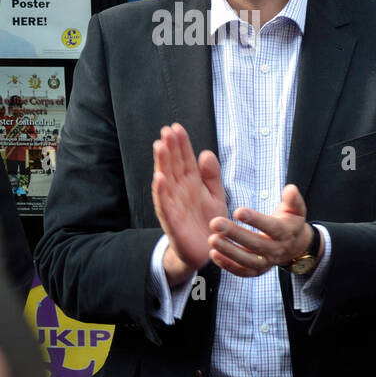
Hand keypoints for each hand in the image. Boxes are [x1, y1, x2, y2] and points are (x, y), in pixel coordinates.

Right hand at [151, 123, 226, 285]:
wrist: (207, 249)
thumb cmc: (209, 220)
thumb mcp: (216, 195)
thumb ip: (212, 176)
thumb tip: (206, 153)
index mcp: (192, 183)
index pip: (185, 160)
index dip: (181, 144)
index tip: (177, 127)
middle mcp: (180, 191)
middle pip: (174, 166)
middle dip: (170, 148)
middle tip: (167, 130)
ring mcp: (174, 204)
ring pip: (166, 180)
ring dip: (162, 164)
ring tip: (160, 146)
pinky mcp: (172, 220)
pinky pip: (164, 204)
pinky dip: (161, 191)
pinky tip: (159, 178)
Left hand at [207, 184, 311, 277]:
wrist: (295, 246)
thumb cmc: (290, 222)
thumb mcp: (295, 209)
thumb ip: (293, 199)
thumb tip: (290, 188)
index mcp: (286, 232)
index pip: (271, 227)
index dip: (255, 220)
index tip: (238, 211)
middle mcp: (277, 249)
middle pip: (256, 244)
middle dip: (235, 233)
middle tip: (215, 223)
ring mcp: (267, 262)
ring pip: (248, 260)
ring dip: (229, 251)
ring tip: (212, 239)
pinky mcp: (258, 271)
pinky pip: (243, 271)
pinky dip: (228, 265)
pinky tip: (214, 254)